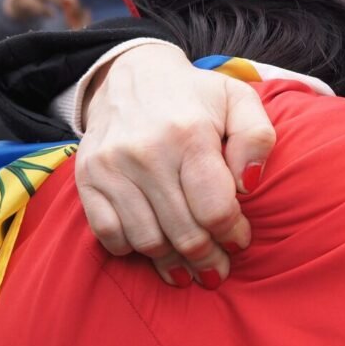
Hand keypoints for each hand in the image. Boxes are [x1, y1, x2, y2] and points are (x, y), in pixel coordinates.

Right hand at [74, 43, 275, 288]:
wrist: (131, 76)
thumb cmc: (196, 95)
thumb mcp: (238, 100)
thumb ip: (257, 138)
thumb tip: (249, 186)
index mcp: (189, 134)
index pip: (215, 208)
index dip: (232, 234)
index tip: (240, 240)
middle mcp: (147, 152)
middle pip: (183, 232)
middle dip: (207, 259)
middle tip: (219, 268)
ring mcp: (112, 168)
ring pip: (147, 241)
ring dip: (173, 263)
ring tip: (191, 269)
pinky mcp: (87, 179)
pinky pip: (109, 235)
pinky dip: (133, 250)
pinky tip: (154, 248)